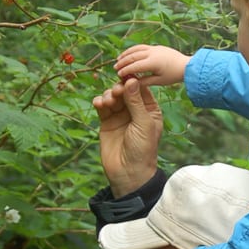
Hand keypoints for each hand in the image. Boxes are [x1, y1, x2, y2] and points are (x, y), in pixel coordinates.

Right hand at [92, 77, 162, 196]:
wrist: (128, 172)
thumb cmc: (142, 149)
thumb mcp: (143, 123)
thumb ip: (136, 102)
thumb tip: (132, 80)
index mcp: (149, 109)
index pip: (141, 89)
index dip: (133, 81)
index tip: (126, 76)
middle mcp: (135, 110)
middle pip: (125, 90)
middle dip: (119, 88)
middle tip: (116, 92)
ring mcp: (120, 115)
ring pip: (112, 96)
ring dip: (108, 95)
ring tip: (107, 102)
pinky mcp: (107, 122)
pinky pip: (102, 106)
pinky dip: (99, 102)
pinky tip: (99, 104)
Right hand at [115, 44, 190, 85]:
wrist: (187, 66)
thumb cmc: (173, 76)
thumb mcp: (159, 81)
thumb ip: (145, 82)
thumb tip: (132, 83)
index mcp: (153, 62)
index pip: (135, 66)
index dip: (125, 70)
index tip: (118, 75)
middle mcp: (152, 53)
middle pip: (133, 56)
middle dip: (123, 62)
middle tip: (115, 69)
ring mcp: (154, 48)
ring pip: (136, 49)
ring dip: (126, 54)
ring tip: (118, 60)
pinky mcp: (156, 47)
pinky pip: (141, 46)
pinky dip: (133, 50)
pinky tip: (128, 54)